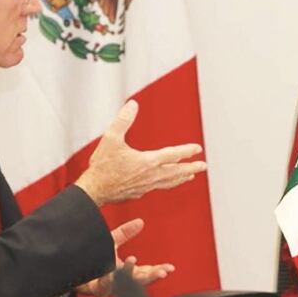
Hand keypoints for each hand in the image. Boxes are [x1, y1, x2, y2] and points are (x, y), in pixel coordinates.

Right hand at [76, 100, 207, 206]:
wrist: (93, 191)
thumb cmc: (102, 166)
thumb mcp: (110, 138)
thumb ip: (122, 120)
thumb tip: (132, 104)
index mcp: (147, 162)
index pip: (172, 155)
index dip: (186, 151)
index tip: (198, 148)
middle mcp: (150, 175)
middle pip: (176, 171)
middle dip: (191, 167)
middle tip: (204, 166)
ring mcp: (146, 186)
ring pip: (169, 181)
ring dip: (181, 177)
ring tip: (190, 176)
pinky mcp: (139, 192)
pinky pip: (159, 187)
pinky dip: (168, 183)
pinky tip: (166, 182)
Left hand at [77, 218, 174, 296]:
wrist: (73, 270)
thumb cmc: (93, 261)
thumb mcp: (112, 242)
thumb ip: (125, 233)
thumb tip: (139, 222)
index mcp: (128, 272)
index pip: (147, 273)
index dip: (159, 270)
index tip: (169, 268)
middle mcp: (121, 281)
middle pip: (140, 281)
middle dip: (151, 276)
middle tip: (160, 272)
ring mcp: (111, 285)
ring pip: (123, 284)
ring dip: (129, 274)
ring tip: (133, 262)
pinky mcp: (98, 288)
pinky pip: (106, 285)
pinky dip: (110, 278)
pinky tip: (112, 272)